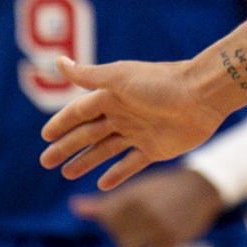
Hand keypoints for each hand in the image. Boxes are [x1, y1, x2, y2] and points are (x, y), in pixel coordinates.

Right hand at [40, 56, 224, 189]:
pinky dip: (117, 174)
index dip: (62, 124)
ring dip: (86, 161)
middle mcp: (123, 114)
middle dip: (66, 147)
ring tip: (66, 174)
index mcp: (112, 96)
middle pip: (88, 134)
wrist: (202, 96)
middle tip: (45, 161)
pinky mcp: (155, 149)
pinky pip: (131, 164)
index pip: (79, 112)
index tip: (45, 136)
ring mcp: (138, 133)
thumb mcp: (120, 78)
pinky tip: (101, 184)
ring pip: (105, 150)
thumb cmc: (160, 83)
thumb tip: (57, 62)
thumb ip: (88, 76)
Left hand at [68, 167, 225, 246]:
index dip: (112, 220)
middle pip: (118, 233)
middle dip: (125, 234)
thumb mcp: (135, 190)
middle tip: (139, 228)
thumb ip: (104, 203)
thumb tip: (73, 206)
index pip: (107, 215)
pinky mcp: (171, 241)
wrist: (201, 187)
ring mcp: (156, 225)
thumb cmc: (162, 188)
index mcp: (131, 193)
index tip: (124, 218)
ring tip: (145, 240)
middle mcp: (142, 209)